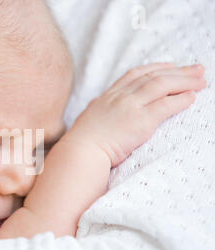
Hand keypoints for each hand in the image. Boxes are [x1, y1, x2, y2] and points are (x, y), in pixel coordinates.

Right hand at [68, 63, 206, 166]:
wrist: (79, 153)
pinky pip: (166, 105)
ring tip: (201, 80)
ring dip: (184, 81)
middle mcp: (119, 97)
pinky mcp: (140, 120)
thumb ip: (100, 112)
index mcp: (107, 97)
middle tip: (197, 69)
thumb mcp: (89, 120)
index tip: (169, 65)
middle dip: (177, 71)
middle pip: (152, 76)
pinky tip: (192, 97)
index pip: (134, 75)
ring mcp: (129, 107)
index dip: (154, 68)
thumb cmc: (81, 144)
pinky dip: (181, 99)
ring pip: (162, 85)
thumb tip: (103, 114)